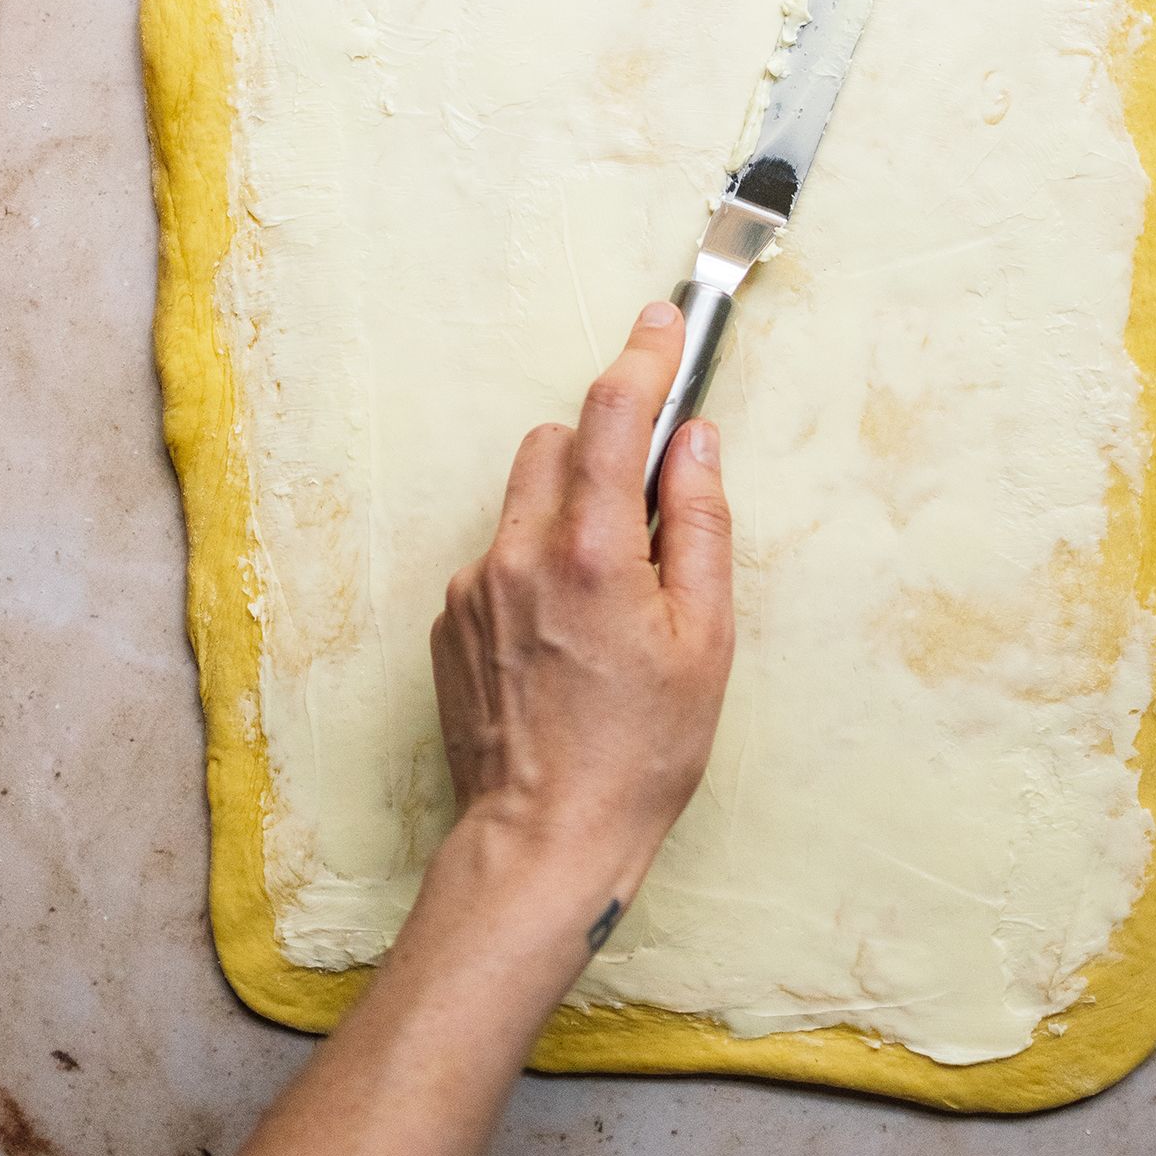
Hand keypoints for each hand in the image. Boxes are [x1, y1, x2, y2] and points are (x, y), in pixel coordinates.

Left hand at [427, 304, 735, 927]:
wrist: (545, 834)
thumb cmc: (641, 752)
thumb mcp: (707, 642)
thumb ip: (700, 527)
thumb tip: (694, 443)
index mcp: (591, 553)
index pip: (612, 417)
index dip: (641, 357)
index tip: (660, 321)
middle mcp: (518, 554)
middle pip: (555, 445)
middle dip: (603, 452)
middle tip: (651, 511)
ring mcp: (473, 586)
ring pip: (524, 502)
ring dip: (568, 514)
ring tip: (611, 598)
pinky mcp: (449, 619)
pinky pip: (499, 558)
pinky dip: (536, 569)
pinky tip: (568, 640)